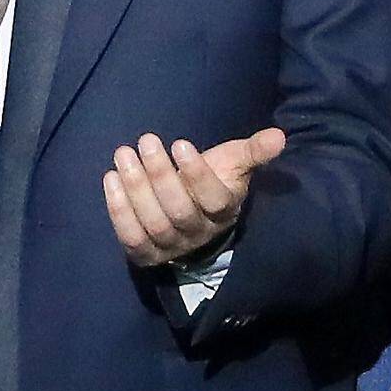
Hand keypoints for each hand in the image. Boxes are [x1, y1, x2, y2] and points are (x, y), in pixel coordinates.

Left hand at [100, 130, 282, 273]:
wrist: (193, 217)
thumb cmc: (214, 182)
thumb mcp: (234, 165)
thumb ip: (254, 152)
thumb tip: (279, 136)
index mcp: (223, 211)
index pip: (213, 198)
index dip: (197, 174)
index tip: (181, 144)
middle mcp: (198, 234)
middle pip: (178, 211)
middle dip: (160, 175)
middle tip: (146, 141)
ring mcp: (171, 247)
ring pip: (153, 223)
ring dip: (136, 188)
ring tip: (124, 155)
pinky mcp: (145, 254)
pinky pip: (131, 236)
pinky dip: (118, 210)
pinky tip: (111, 179)